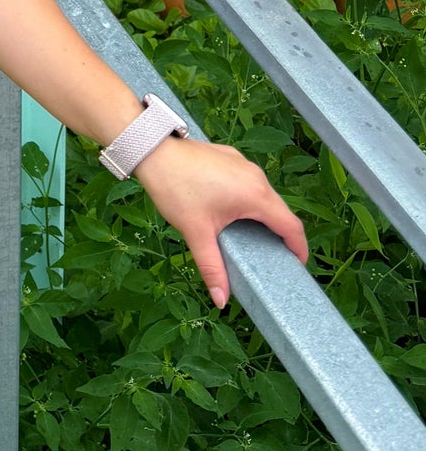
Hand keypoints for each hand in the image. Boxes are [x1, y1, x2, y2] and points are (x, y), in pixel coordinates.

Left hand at [131, 136, 309, 309]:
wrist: (152, 150)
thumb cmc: (175, 189)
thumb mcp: (195, 231)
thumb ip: (212, 267)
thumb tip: (221, 300)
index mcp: (256, 195)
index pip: (291, 226)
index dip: (298, 248)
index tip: (297, 266)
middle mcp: (256, 177)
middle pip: (279, 211)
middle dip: (280, 235)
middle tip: (272, 258)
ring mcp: (244, 164)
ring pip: (264, 195)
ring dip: (263, 216)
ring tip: (253, 238)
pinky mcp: (230, 157)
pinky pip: (248, 182)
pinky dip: (248, 200)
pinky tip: (231, 212)